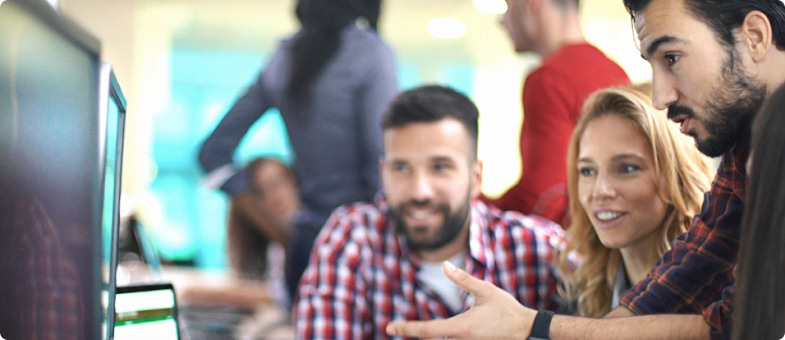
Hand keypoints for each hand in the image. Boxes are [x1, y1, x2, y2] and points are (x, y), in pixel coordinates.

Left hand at [386, 261, 536, 338]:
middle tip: (395, 327)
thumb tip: (444, 266)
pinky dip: (443, 339)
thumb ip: (463, 280)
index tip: (389, 326)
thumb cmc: (507, 310)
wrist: (529, 331)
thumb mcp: (486, 291)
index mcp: (461, 327)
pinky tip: (437, 334)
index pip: (426, 330)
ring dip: (430, 336)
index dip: (406, 328)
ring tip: (412, 330)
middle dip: (413, 333)